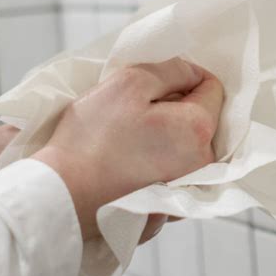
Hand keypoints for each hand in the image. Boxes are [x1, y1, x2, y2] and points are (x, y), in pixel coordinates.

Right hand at [32, 58, 223, 240]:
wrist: (64, 195)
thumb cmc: (93, 137)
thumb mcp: (129, 81)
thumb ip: (170, 69)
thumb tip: (190, 74)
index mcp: (199, 130)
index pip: (211, 86)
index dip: (181, 76)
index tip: (149, 83)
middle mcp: (203, 163)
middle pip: (200, 116)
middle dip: (173, 105)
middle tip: (133, 108)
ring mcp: (185, 188)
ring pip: (185, 142)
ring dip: (164, 131)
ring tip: (128, 134)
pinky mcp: (167, 205)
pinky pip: (171, 167)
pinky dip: (156, 156)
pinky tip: (128, 157)